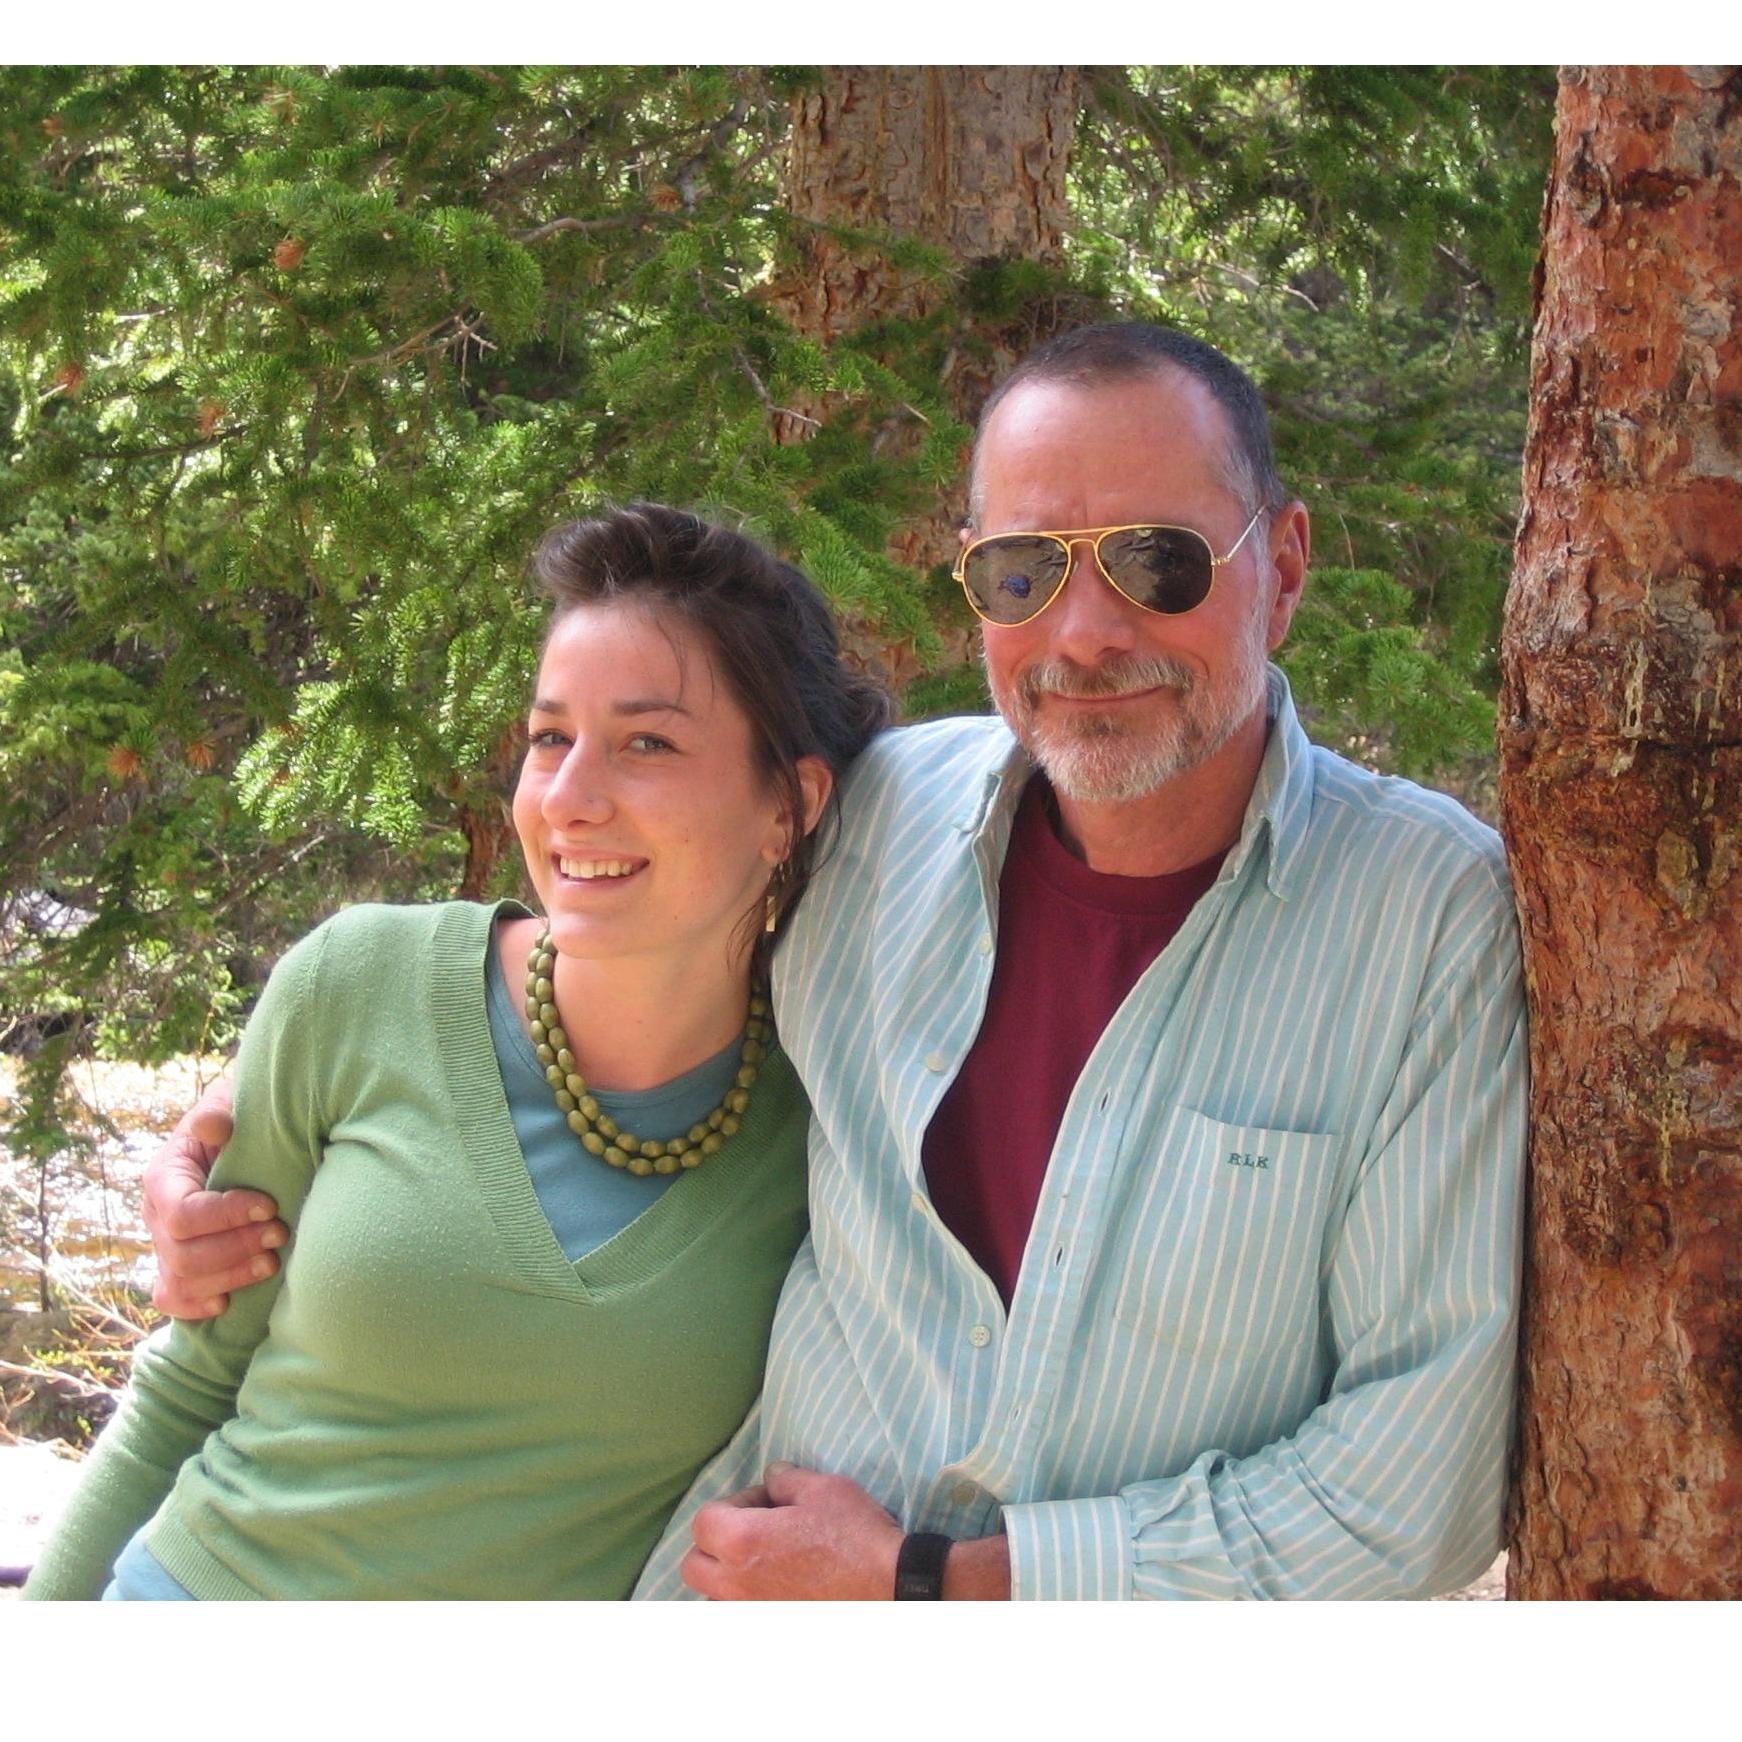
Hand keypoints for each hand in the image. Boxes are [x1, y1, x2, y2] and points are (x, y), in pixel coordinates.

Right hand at [141, 1075, 285, 1318]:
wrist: (249, 1135)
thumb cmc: (243, 1118)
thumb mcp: (232, 1102)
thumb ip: (222, 1111)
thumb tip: (214, 1127)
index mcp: (165, 1175)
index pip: (182, 1212)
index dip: (224, 1216)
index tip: (270, 1206)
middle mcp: (157, 1215)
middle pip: (182, 1254)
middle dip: (235, 1249)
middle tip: (281, 1234)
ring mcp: (165, 1245)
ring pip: (181, 1282)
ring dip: (229, 1278)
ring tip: (272, 1263)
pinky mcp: (181, 1267)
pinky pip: (172, 1299)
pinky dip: (196, 1307)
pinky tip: (229, 1303)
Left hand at [682, 1463, 903, 1599]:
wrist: (889, 1589)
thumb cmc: (856, 1536)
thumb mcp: (823, 1488)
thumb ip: (785, 1478)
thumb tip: (771, 1477)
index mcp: (742, 1541)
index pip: (703, 1520)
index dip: (734, 1504)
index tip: (765, 1503)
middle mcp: (736, 1584)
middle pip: (694, 1564)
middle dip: (716, 1543)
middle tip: (755, 1531)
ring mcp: (751, 1614)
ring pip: (713, 1597)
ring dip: (727, 1577)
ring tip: (765, 1563)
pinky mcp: (769, 1632)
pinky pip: (740, 1617)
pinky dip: (746, 1604)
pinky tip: (778, 1591)